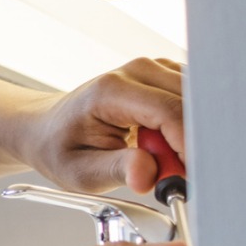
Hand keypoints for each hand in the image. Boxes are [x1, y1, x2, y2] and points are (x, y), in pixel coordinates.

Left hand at [18, 58, 185, 194]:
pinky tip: (164, 141)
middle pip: (191, 104)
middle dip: (191, 142)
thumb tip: (146, 176)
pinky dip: (188, 125)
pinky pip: (194, 101)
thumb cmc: (59, 148)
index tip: (188, 175)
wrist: (46, 128)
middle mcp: (136, 71)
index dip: (187, 146)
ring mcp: (152, 70)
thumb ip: (117, 171)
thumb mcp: (80, 171)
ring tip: (160, 156)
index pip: (169, 112)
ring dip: (191, 133)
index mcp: (111, 91)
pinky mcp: (164, 76)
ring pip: (199, 101)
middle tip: (172, 171)